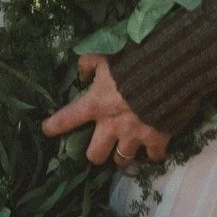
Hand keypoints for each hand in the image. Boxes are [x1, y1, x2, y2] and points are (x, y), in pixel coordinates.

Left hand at [41, 55, 170, 166]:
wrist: (169, 70)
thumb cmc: (134, 60)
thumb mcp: (107, 55)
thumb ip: (89, 64)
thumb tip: (81, 74)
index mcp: (96, 104)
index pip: (67, 118)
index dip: (55, 126)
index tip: (47, 130)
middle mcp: (111, 126)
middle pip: (95, 156)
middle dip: (97, 152)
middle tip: (102, 143)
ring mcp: (134, 136)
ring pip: (121, 161)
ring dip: (122, 154)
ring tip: (126, 147)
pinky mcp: (157, 140)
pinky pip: (153, 156)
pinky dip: (153, 152)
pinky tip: (154, 147)